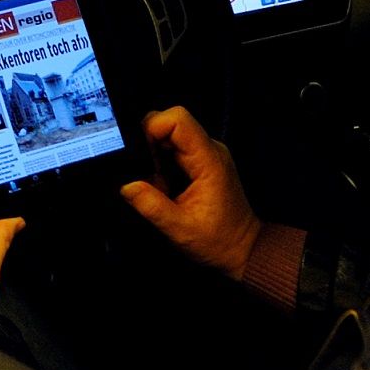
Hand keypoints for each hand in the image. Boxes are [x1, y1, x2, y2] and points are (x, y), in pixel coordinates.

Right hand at [120, 106, 258, 273]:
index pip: (178, 119)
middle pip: (171, 123)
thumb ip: (151, 205)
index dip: (152, 128)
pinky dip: (161, 164)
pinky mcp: (202, 162)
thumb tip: (126, 185)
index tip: (140, 152)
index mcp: (208, 161)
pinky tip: (165, 187)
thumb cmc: (217, 241)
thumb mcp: (179, 229)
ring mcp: (207, 155)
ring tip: (159, 185)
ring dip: (154, 156)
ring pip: (170, 135)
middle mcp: (210, 150)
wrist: (243, 249)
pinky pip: (174, 149)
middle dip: (149, 145)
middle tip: (148, 176)